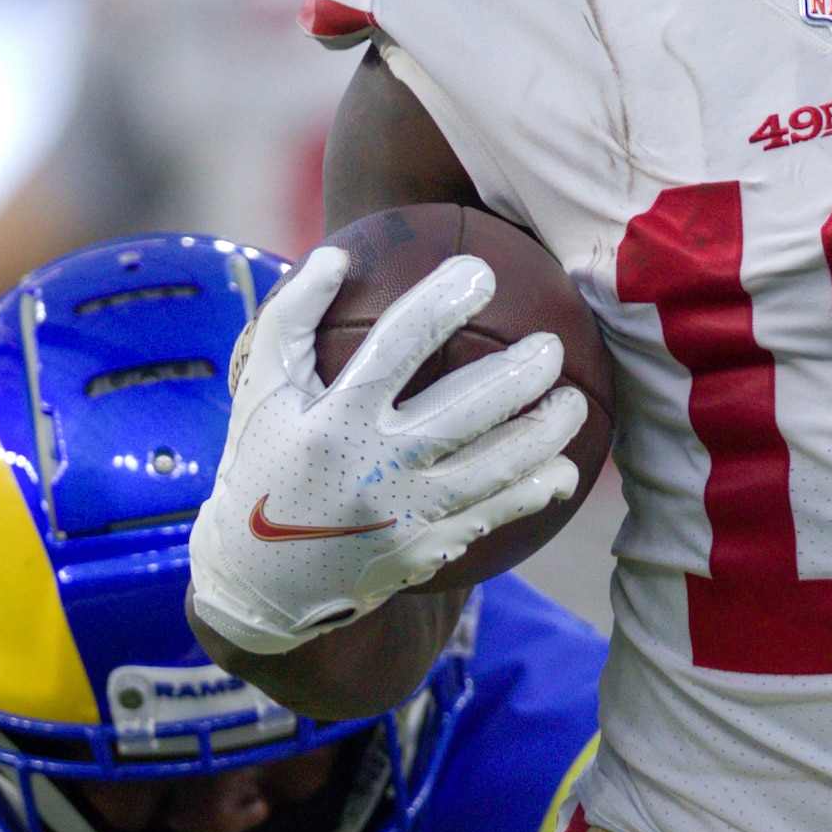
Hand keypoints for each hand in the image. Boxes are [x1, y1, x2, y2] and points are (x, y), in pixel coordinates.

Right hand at [184, 244, 587, 654]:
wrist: (257, 578)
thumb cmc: (261, 462)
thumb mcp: (258, 388)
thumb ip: (293, 315)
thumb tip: (339, 254)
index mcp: (332, 421)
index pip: (396, 348)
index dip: (441, 305)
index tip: (481, 273)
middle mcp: (373, 470)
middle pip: (466, 413)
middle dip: (520, 375)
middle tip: (552, 347)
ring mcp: (403, 517)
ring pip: (495, 469)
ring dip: (544, 434)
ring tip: (574, 402)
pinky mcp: (423, 553)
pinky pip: (492, 516)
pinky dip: (533, 492)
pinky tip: (562, 471)